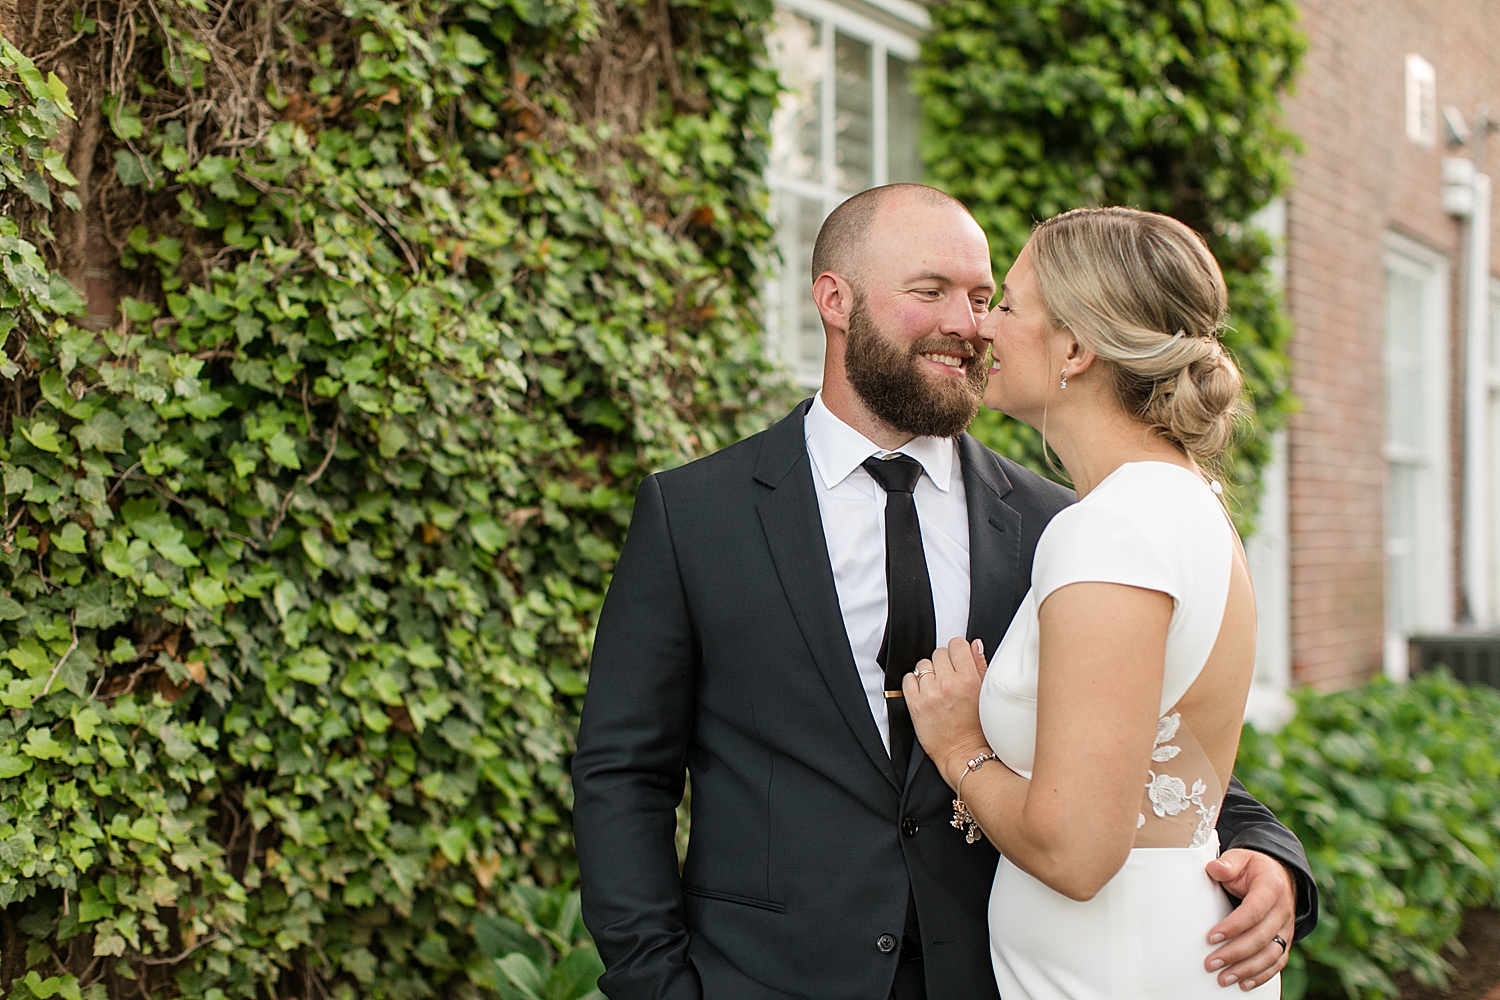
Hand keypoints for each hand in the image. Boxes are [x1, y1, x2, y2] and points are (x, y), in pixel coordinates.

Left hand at [903, 637, 990, 786]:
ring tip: (938, 687)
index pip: (956, 644)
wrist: (963, 753)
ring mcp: (930, 694)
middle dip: (944, 663)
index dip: (957, 651)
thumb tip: (974, 644)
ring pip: (923, 665)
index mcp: (969, 679)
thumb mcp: (985, 694)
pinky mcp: (915, 705)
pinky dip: (914, 682)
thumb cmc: (977, 728)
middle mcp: (948, 684)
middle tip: (949, 677)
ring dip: (929, 673)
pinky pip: (908, 679)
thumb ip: (979, 665)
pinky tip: (925, 691)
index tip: (957, 659)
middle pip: (939, 653)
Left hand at [1203, 849, 1295, 989]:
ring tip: (1223, 978)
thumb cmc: (1254, 868)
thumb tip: (1213, 868)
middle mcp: (1283, 911)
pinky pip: (1277, 962)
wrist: (1279, 874)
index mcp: (1272, 888)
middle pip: (1261, 938)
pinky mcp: (1285, 940)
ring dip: (1247, 969)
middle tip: (1211, 963)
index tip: (1211, 937)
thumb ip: (1227, 863)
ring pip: (1270, 955)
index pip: (1253, 911)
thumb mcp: (1241, 858)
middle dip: (1235, 953)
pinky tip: (1244, 983)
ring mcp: (1286, 928)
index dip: (1233, 926)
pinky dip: (1262, 975)